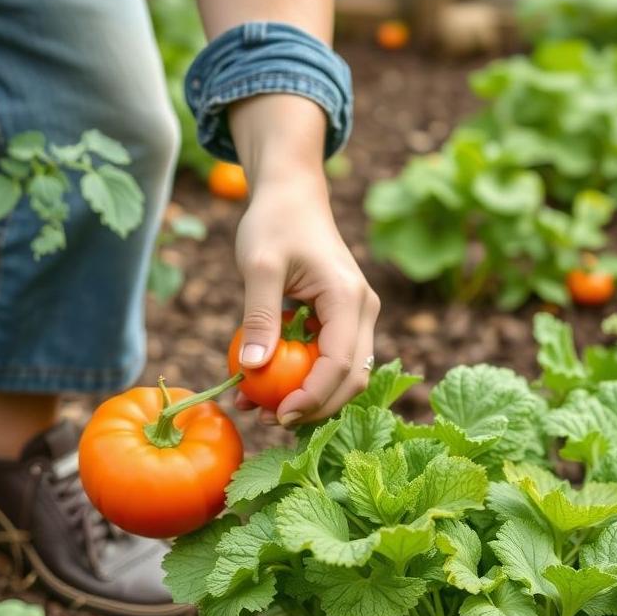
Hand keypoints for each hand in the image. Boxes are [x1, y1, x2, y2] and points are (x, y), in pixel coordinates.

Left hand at [233, 169, 379, 425]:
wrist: (292, 195)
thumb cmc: (275, 222)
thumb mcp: (260, 265)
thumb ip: (259, 316)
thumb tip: (252, 369)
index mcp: (349, 299)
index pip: (340, 364)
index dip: (311, 397)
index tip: (277, 416)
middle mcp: (363, 311)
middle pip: (352, 378)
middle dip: (314, 408)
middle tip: (269, 420)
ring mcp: (358, 316)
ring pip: (346, 374)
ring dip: (311, 397)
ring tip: (262, 408)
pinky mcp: (344, 319)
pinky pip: (332, 359)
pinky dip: (306, 378)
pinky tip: (266, 383)